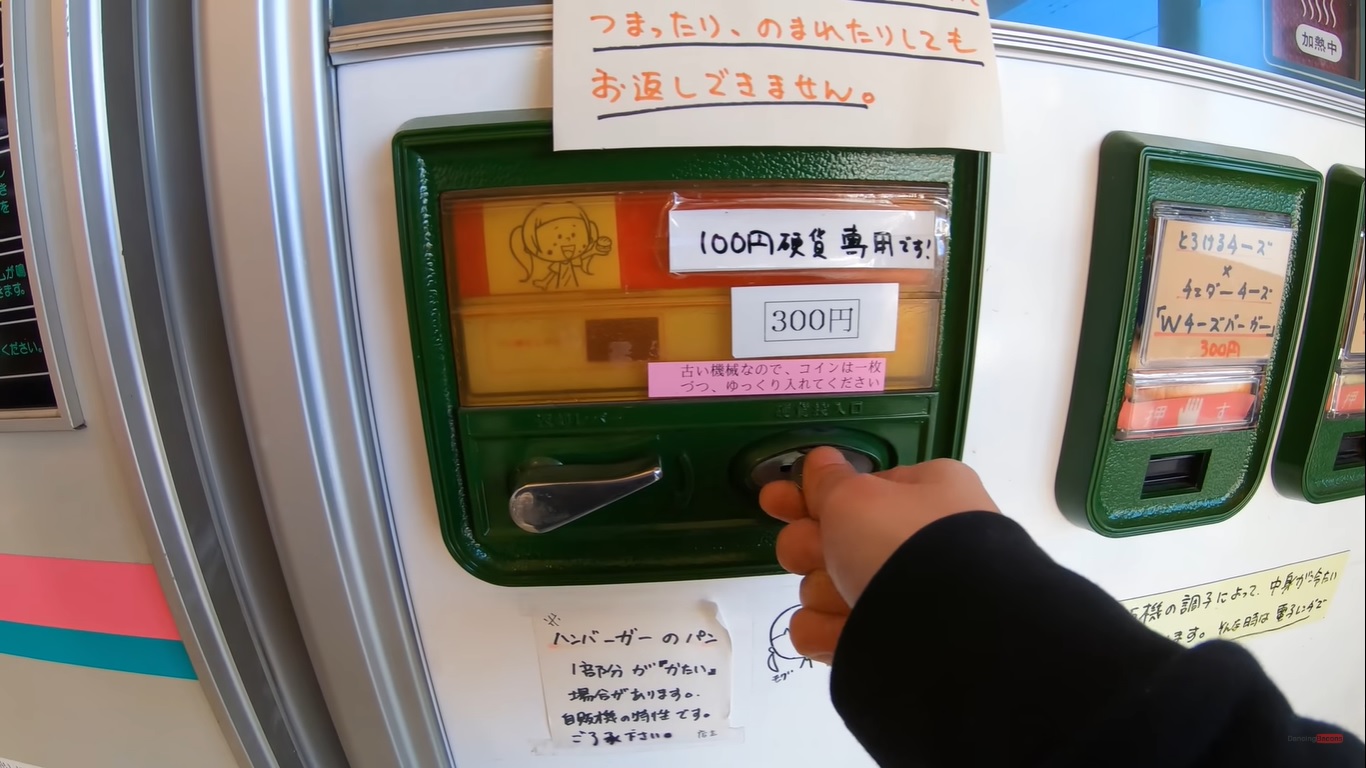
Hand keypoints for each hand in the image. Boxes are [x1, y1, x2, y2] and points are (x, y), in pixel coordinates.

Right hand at [759, 447, 999, 662]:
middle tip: (812, 553)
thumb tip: (821, 461)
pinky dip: (827, 632)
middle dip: (810, 547)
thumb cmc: (902, 542)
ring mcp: (902, 599)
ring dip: (823, 591)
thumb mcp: (856, 496)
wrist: (945, 633)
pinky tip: (839, 630)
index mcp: (926, 496)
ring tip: (843, 597)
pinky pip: (832, 632)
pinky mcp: (886, 647)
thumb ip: (828, 480)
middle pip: (834, 541)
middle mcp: (918, 545)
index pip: (857, 491)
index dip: (812, 496)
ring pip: (829, 588)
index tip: (774, 500)